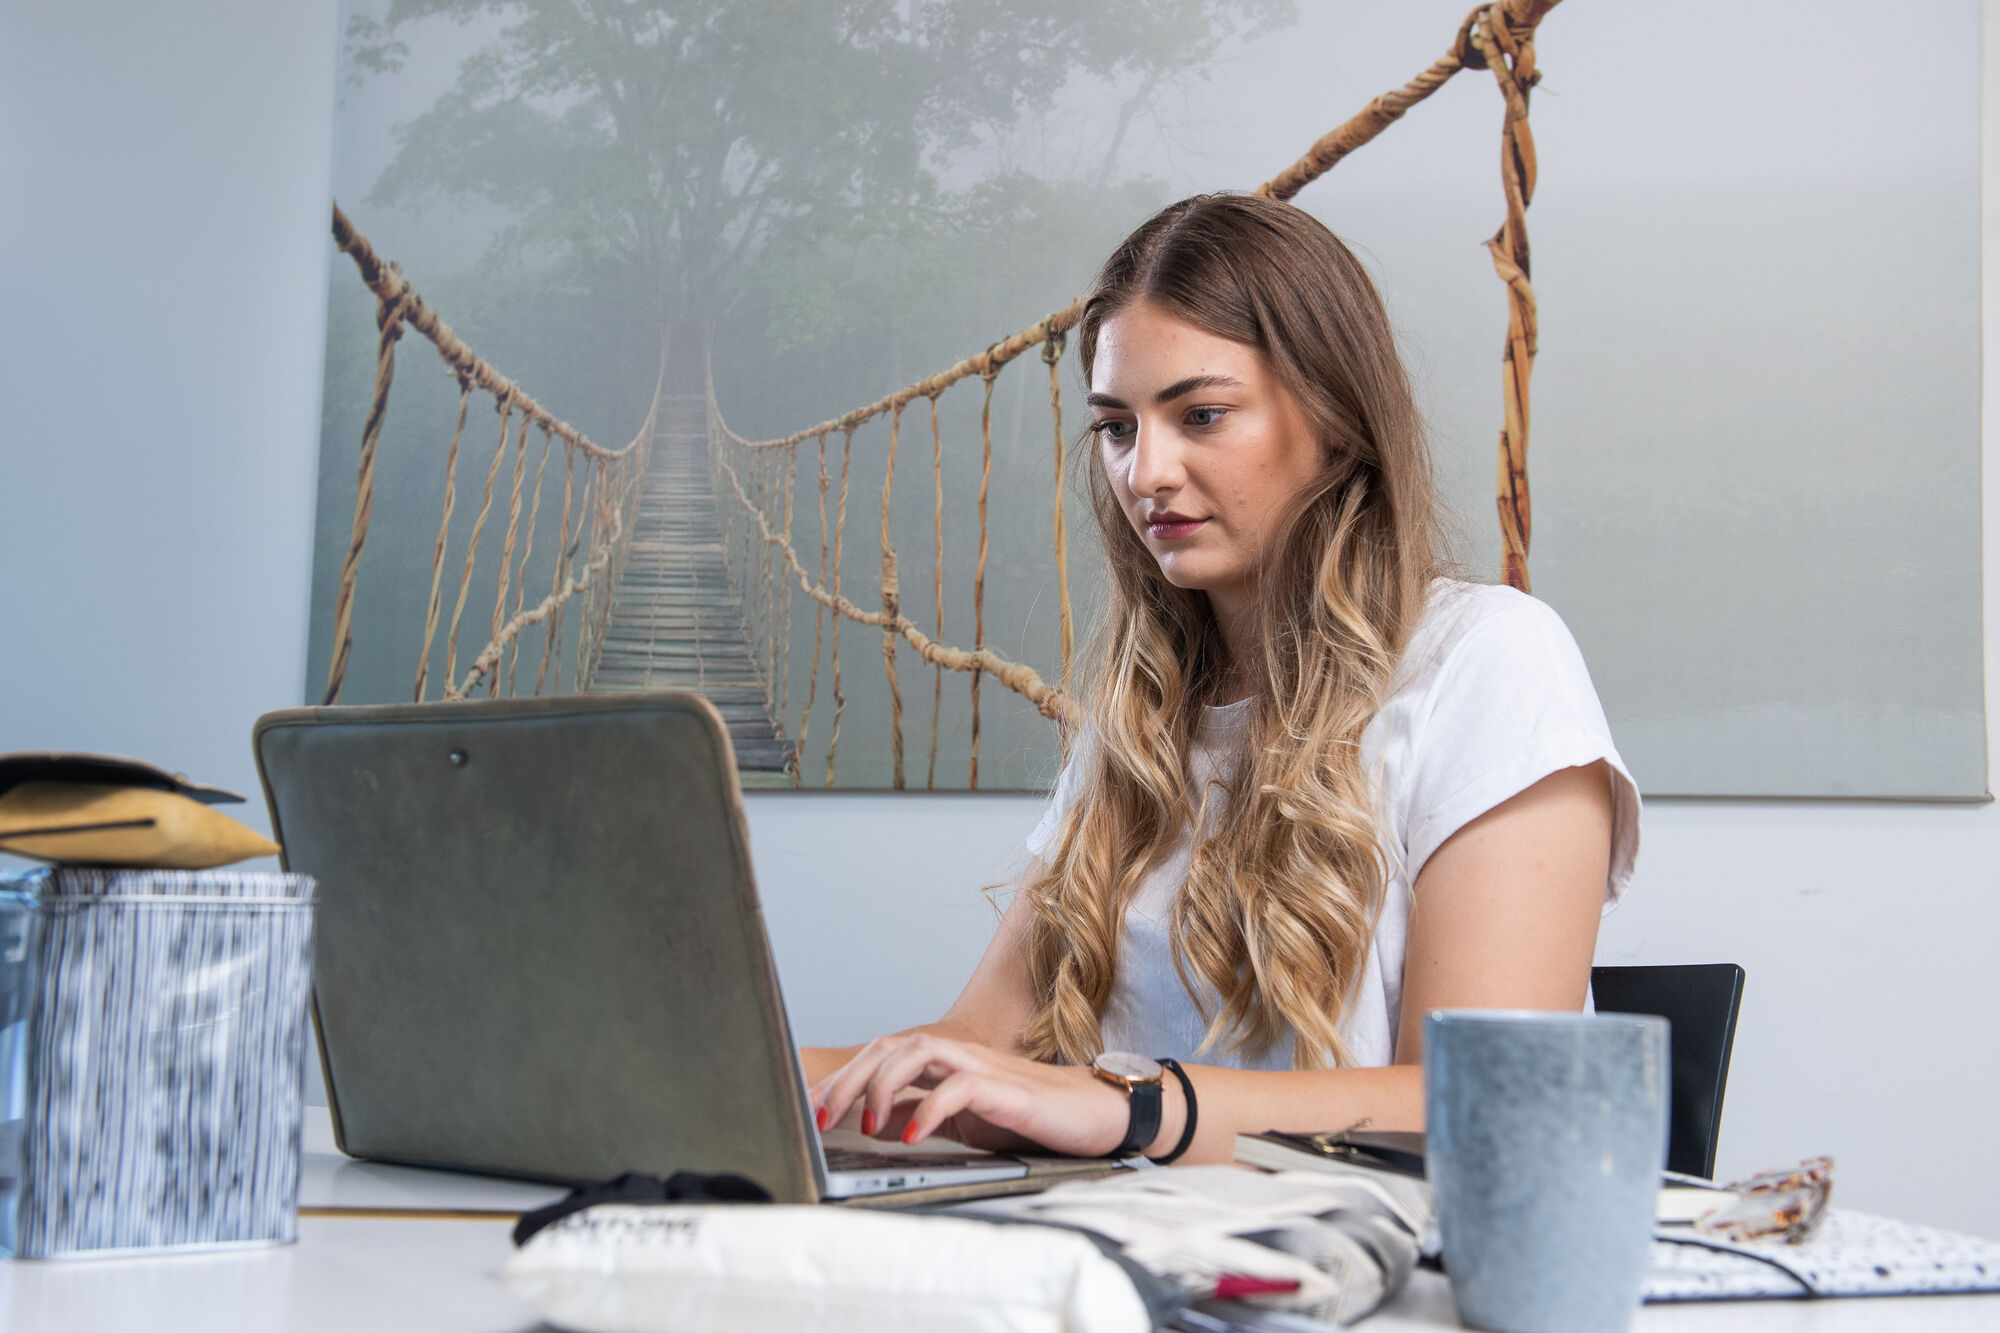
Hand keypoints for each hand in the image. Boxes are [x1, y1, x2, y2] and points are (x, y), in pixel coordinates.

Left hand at [809, 1032, 1132, 1157]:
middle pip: (889, 1047)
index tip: (815, 1111)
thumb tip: (877, 1126)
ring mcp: (981, 1066)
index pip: (883, 1056)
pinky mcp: (1005, 1087)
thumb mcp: (966, 1123)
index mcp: (946, 1064)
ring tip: (861, 1123)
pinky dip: (928, 1109)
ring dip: (881, 1086)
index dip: (845, 1078)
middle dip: (848, 1079)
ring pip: (916, 1053)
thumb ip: (924, 1117)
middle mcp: (958, 1055)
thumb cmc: (1034, 1118)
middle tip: (822, 1118)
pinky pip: (958, 1087)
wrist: (1097, 1114)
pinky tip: (910, 1136)